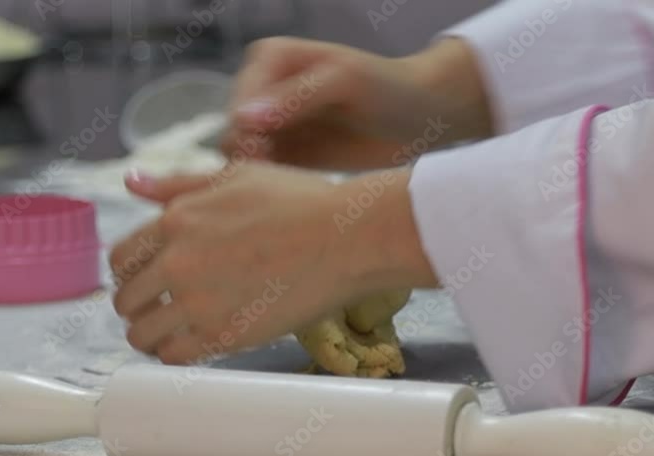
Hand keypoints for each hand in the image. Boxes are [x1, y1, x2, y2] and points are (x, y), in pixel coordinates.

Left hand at [109, 164, 436, 363]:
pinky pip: (174, 357)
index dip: (128, 272)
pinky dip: (174, 355)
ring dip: (149, 335)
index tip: (145, 280)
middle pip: (126, 299)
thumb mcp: (235, 175)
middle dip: (137, 305)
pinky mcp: (224, 336)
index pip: (121, 258)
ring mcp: (199, 302)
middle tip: (157, 309)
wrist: (346, 238)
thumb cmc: (300, 201)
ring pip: (142, 334)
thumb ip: (178, 184)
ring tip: (170, 333)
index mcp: (176, 220)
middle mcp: (178, 262)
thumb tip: (131, 181)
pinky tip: (190, 346)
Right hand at [222, 37, 492, 170]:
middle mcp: (263, 88)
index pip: (239, 103)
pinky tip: (291, 199)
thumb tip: (245, 118)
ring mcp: (271, 124)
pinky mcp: (284, 155)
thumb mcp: (346, 82)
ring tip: (288, 192)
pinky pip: (260, 175)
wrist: (420, 117)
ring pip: (241, 158)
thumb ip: (296, 97)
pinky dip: (267, 188)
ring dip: (255, 178)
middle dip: (250, 158)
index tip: (267, 158)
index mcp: (270, 59)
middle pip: (233, 132)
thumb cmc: (389, 88)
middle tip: (279, 183)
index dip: (247, 133)